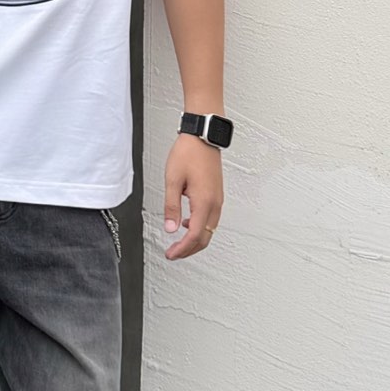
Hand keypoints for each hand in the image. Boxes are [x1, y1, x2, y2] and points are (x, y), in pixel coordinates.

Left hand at [161, 135, 223, 260]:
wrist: (203, 136)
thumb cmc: (188, 153)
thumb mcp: (173, 180)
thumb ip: (171, 207)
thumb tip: (171, 228)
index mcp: (204, 202)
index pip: (195, 236)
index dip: (182, 249)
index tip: (171, 254)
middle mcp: (215, 203)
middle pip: (205, 237)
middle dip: (189, 249)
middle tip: (173, 253)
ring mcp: (218, 199)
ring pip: (209, 229)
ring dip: (195, 239)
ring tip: (178, 242)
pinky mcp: (217, 194)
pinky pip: (211, 219)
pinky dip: (200, 227)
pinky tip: (187, 223)